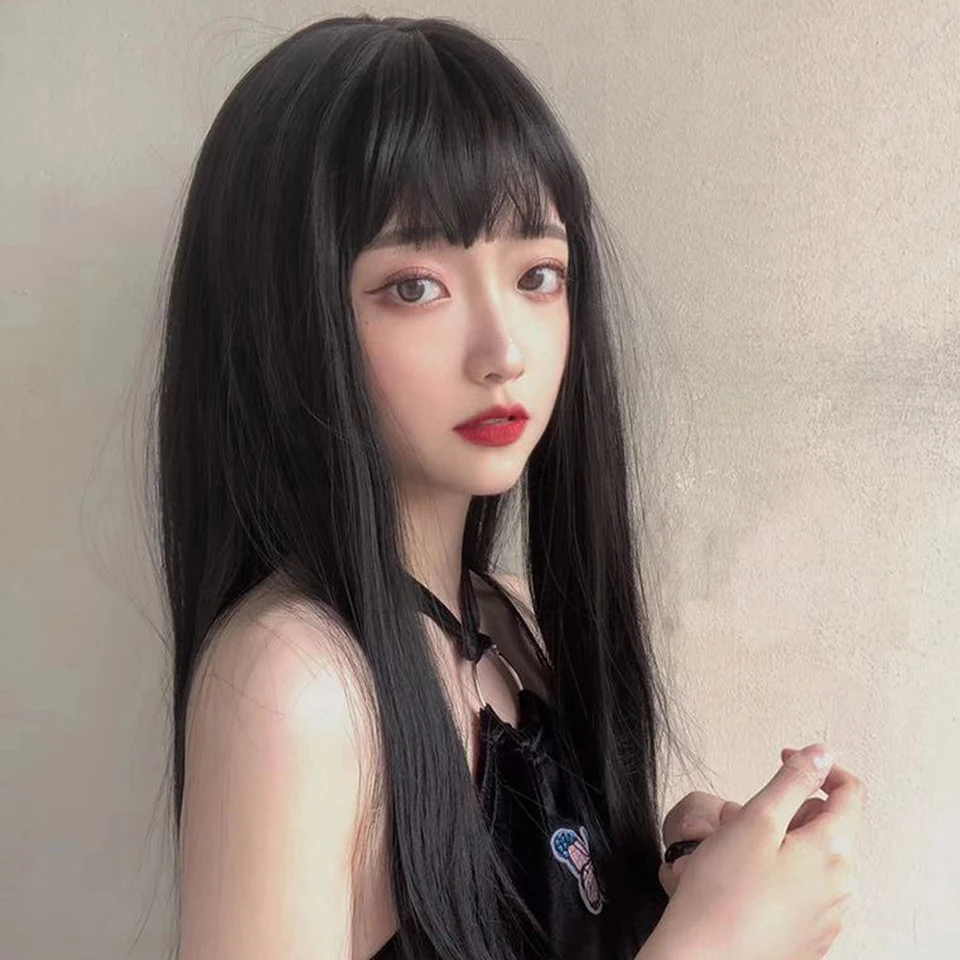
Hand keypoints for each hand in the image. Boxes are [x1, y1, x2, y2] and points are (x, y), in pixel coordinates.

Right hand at [648, 743, 866, 959]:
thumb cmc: (722, 895)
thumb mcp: (756, 819)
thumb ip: (792, 780)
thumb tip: (820, 754)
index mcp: (832, 852)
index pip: (850, 793)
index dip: (817, 767)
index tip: (786, 759)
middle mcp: (840, 887)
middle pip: (826, 826)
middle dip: (788, 811)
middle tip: (745, 818)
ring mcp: (826, 918)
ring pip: (810, 859)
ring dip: (780, 844)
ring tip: (736, 854)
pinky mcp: (808, 939)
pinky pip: (801, 891)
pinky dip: (777, 876)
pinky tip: (742, 884)